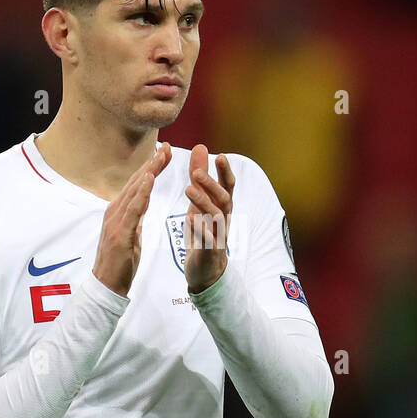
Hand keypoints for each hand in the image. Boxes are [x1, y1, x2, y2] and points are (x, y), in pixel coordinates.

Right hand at [92, 142, 171, 296]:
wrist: (107, 285)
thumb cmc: (120, 263)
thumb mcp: (131, 235)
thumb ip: (135, 217)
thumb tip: (143, 203)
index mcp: (118, 212)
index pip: (137, 185)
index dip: (150, 167)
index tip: (163, 153)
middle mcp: (114, 211)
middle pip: (135, 182)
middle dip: (151, 163)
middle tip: (166, 146)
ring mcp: (115, 221)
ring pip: (134, 191)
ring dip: (148, 172)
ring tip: (160, 156)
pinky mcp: (120, 233)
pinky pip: (132, 209)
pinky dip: (140, 193)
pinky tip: (149, 180)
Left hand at [184, 144, 233, 293]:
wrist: (206, 270)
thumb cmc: (204, 231)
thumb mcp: (201, 201)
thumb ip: (200, 176)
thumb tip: (200, 146)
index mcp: (222, 207)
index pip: (228, 186)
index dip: (225, 172)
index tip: (219, 156)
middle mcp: (224, 219)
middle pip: (224, 199)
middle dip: (213, 185)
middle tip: (197, 172)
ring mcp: (219, 236)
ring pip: (217, 218)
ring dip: (204, 202)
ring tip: (188, 189)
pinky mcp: (210, 252)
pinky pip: (208, 240)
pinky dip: (200, 229)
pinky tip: (189, 219)